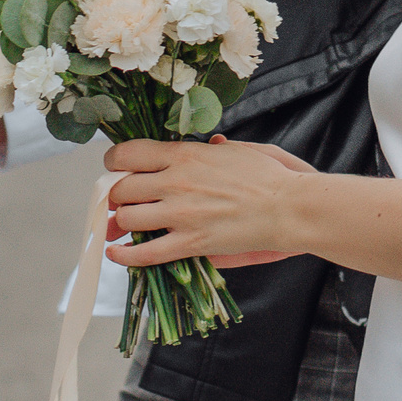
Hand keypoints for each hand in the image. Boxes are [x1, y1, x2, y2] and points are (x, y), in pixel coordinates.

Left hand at [103, 135, 312, 266]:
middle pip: (122, 188)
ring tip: (122, 225)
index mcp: (185, 155)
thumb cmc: (267, 177)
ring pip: (128, 219)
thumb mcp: (237, 149)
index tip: (114, 167)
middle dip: (116, 195)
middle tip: (119, 200)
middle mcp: (176, 182)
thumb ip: (213, 148)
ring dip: (121, 223)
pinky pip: (146, 254)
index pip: (129, 154)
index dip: (113, 162)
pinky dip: (125, 257)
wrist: (287, 208)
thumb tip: (209, 143)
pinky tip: (117, 254)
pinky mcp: (191, 243)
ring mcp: (181, 214)